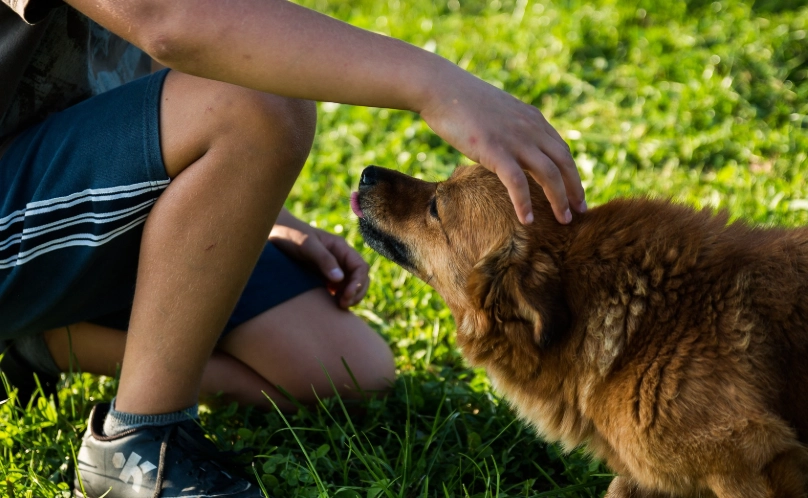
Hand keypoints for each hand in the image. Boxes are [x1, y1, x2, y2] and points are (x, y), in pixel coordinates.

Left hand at [270, 213, 368, 308]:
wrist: (273, 233)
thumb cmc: (290, 235)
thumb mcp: (307, 245)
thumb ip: (324, 260)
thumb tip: (340, 279)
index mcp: (340, 248)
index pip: (360, 267)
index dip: (358, 283)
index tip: (347, 295)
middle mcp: (340, 258)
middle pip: (360, 278)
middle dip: (356, 292)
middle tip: (343, 305)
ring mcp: (332, 268)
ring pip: (350, 285)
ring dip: (349, 297)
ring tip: (339, 306)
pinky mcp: (322, 276)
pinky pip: (337, 289)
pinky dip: (338, 297)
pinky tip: (330, 305)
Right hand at [418, 65, 585, 224]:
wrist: (441, 89)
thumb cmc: (462, 102)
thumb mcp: (497, 113)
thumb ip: (511, 128)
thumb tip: (509, 145)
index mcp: (533, 119)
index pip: (562, 150)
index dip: (572, 173)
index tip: (575, 193)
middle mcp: (530, 129)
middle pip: (564, 163)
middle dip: (575, 189)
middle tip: (580, 211)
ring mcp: (515, 139)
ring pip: (549, 174)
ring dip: (559, 200)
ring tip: (564, 221)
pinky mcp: (495, 150)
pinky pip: (517, 182)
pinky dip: (524, 203)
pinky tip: (527, 220)